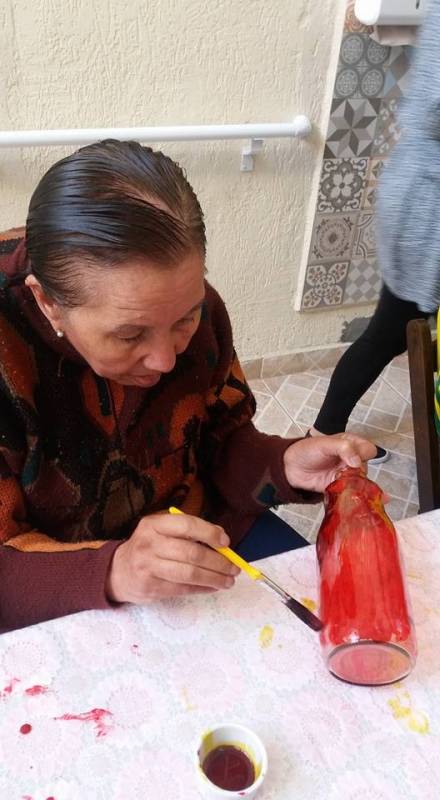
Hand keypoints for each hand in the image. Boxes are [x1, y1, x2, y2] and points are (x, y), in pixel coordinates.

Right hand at [106, 513, 239, 603]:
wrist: (118, 571)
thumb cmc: (148, 547)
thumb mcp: (161, 530)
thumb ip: (188, 531)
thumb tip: (222, 540)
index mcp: (154, 524)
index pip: (186, 525)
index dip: (209, 533)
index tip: (226, 543)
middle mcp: (149, 544)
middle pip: (191, 553)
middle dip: (218, 562)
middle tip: (234, 568)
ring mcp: (148, 567)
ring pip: (188, 574)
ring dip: (214, 578)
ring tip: (228, 581)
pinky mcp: (150, 587)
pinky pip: (183, 589)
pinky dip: (203, 588)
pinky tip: (213, 587)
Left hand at [283, 433, 376, 493]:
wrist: (290, 467)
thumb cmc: (306, 450)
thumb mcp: (324, 443)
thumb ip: (344, 448)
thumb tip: (357, 462)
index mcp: (350, 444)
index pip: (368, 449)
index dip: (363, 455)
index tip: (353, 461)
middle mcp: (351, 460)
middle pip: (366, 468)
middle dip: (360, 473)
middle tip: (347, 475)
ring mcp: (346, 475)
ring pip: (362, 482)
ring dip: (361, 487)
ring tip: (352, 488)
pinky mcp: (340, 488)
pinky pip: (352, 493)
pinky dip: (359, 498)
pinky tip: (366, 502)